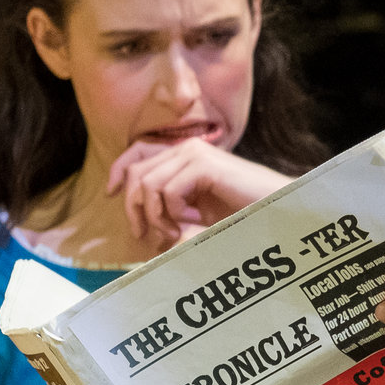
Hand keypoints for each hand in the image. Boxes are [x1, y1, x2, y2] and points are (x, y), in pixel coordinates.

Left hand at [106, 139, 292, 243]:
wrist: (276, 212)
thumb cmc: (241, 216)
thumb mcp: (197, 216)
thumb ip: (170, 215)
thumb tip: (140, 228)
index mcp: (183, 157)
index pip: (137, 154)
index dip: (117, 171)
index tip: (107, 193)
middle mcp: (186, 149)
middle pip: (136, 173)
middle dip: (136, 209)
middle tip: (150, 235)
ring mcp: (195, 154)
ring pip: (148, 185)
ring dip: (157, 217)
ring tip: (177, 232)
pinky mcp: (204, 165)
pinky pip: (167, 190)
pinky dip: (173, 213)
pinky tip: (193, 222)